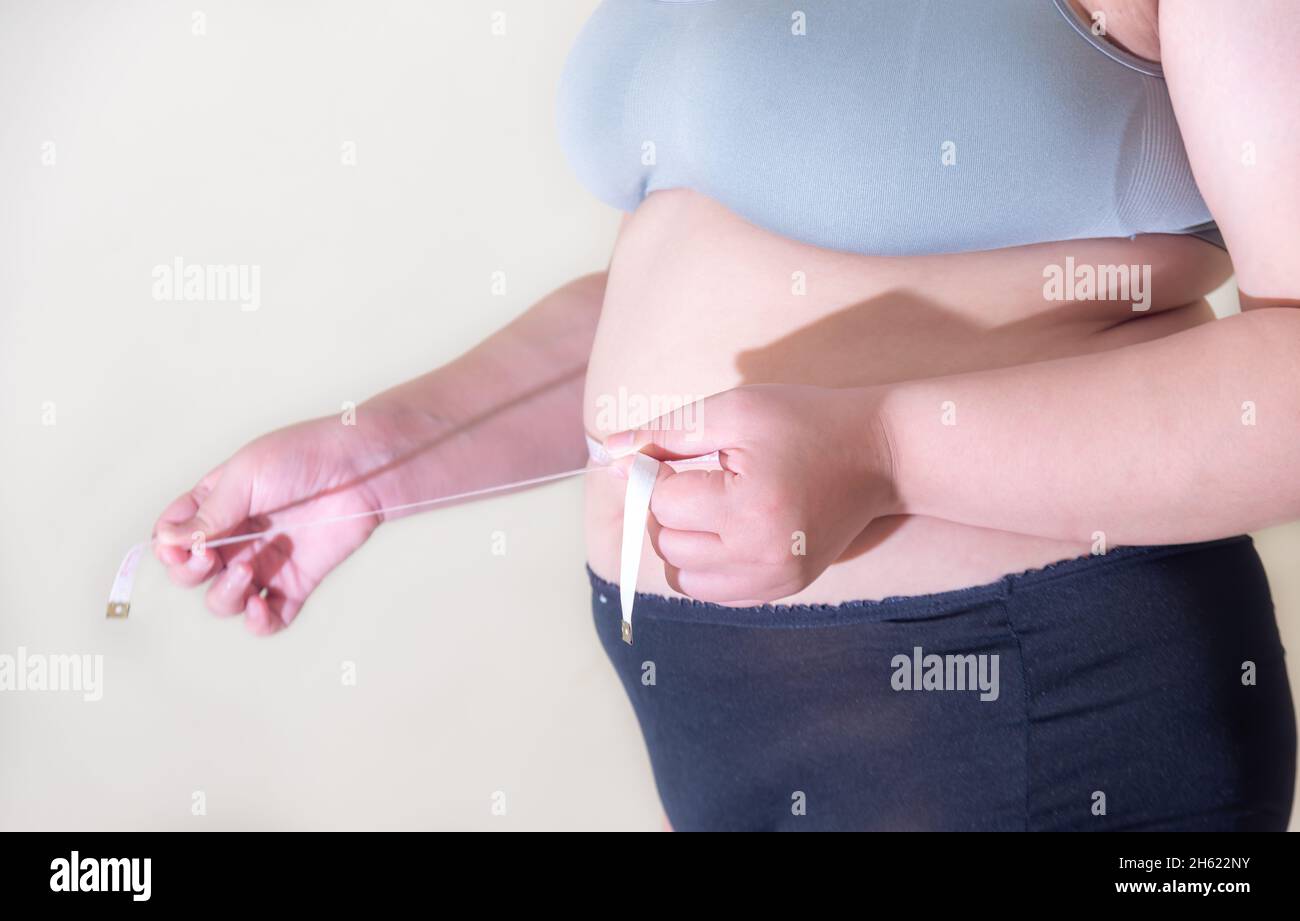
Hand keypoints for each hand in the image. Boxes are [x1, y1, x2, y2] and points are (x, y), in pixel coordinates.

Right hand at [153, 408, 420, 634]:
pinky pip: (270, 618)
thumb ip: (208, 513)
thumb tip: (164, 541)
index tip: (176, 547)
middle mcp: (236, 537)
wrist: (361, 469)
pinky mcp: (296, 582)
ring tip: (246, 572)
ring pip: (224, 600)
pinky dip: (259, 623)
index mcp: (215, 506)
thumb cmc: (304, 457)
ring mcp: (265, 562)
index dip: (168, 549)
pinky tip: (260, 608)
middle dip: (191, 572)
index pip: (173, 537)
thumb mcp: (246, 476)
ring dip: (223, 595)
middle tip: (210, 556)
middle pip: (191, 574)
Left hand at [605, 384, 897, 602]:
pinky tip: (728, 528)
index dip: (658, 470)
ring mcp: (774, 581)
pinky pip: (712, 592)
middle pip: (667, 542)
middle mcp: (762, 556)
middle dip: (670, 506)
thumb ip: (665, 433)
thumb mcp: (733, 410)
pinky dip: (705, 563)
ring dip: (682, 539)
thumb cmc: (804, 421)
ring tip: (713, 504)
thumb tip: (606, 455)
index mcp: (750, 507)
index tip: (685, 452)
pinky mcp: (783, 591)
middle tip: (702, 475)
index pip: (663, 500)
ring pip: (682, 576)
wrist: (880, 454)